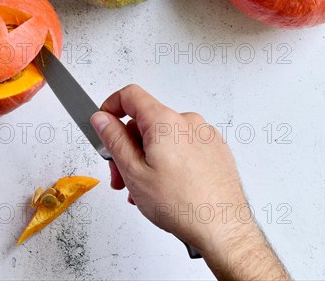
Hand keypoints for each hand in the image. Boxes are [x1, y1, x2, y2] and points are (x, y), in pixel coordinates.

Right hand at [90, 85, 288, 278]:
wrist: (222, 229)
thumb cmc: (183, 204)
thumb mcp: (133, 172)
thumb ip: (113, 139)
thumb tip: (101, 119)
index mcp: (165, 121)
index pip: (130, 95)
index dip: (110, 106)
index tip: (103, 122)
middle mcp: (188, 122)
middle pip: (145, 122)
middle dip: (127, 147)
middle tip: (120, 175)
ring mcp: (204, 136)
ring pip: (163, 138)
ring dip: (147, 158)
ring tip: (144, 190)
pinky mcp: (215, 151)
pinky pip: (182, 147)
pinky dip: (168, 161)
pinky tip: (165, 188)